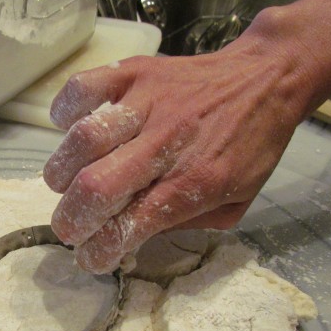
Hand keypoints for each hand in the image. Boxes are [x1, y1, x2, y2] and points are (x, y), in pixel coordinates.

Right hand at [43, 38, 310, 273]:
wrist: (269, 78)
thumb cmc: (252, 145)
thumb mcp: (235, 204)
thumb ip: (186, 224)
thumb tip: (135, 237)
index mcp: (192, 185)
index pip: (128, 227)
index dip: (96, 253)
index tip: (90, 257)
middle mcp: (166, 145)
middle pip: (95, 187)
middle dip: (69, 220)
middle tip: (69, 227)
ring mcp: (147, 104)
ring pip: (83, 140)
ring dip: (61, 173)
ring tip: (64, 184)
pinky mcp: (134, 73)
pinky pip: (83, 89)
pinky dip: (64, 112)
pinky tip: (69, 130)